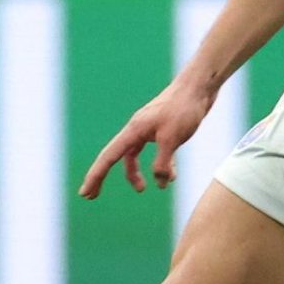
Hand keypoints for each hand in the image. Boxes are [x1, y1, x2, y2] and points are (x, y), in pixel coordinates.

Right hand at [79, 82, 216, 197]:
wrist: (199, 87)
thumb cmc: (184, 108)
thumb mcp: (172, 139)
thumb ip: (163, 162)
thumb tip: (159, 182)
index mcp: (134, 131)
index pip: (108, 157)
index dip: (95, 176)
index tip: (84, 193)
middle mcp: (137, 130)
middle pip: (115, 158)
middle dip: (104, 177)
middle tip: (93, 196)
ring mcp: (150, 130)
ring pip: (135, 157)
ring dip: (138, 174)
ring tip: (146, 189)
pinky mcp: (164, 131)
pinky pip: (156, 153)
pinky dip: (162, 166)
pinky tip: (171, 176)